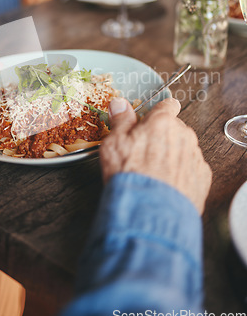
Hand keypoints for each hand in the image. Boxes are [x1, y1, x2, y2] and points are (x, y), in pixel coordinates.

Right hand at [100, 97, 211, 213]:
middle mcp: (183, 135)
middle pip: (174, 128)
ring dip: (172, 155)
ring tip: (154, 172)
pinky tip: (165, 183)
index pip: (167, 105)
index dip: (159, 111)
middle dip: (162, 136)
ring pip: (183, 148)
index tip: (153, 117)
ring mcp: (195, 156)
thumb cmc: (131, 176)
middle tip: (144, 152)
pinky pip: (191, 168)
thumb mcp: (114, 143)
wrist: (149, 211)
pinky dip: (181, 173)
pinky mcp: (202, 177)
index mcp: (162, 123)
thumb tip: (119, 104)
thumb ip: (120, 120)